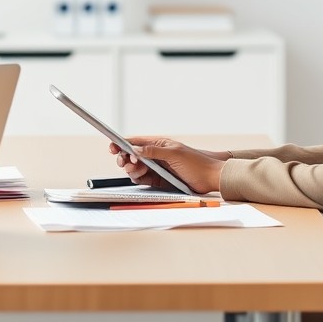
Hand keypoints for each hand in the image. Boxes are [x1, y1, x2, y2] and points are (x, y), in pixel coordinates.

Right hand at [108, 136, 228, 193]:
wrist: (210, 178)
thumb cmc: (196, 162)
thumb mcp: (174, 154)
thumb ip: (153, 151)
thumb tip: (135, 149)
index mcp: (159, 144)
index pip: (136, 141)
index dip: (122, 143)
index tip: (113, 147)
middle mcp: (155, 155)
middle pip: (132, 155)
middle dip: (125, 158)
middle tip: (126, 163)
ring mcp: (156, 167)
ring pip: (135, 168)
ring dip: (132, 169)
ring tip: (137, 170)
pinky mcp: (158, 179)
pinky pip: (142, 179)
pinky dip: (138, 178)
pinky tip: (139, 177)